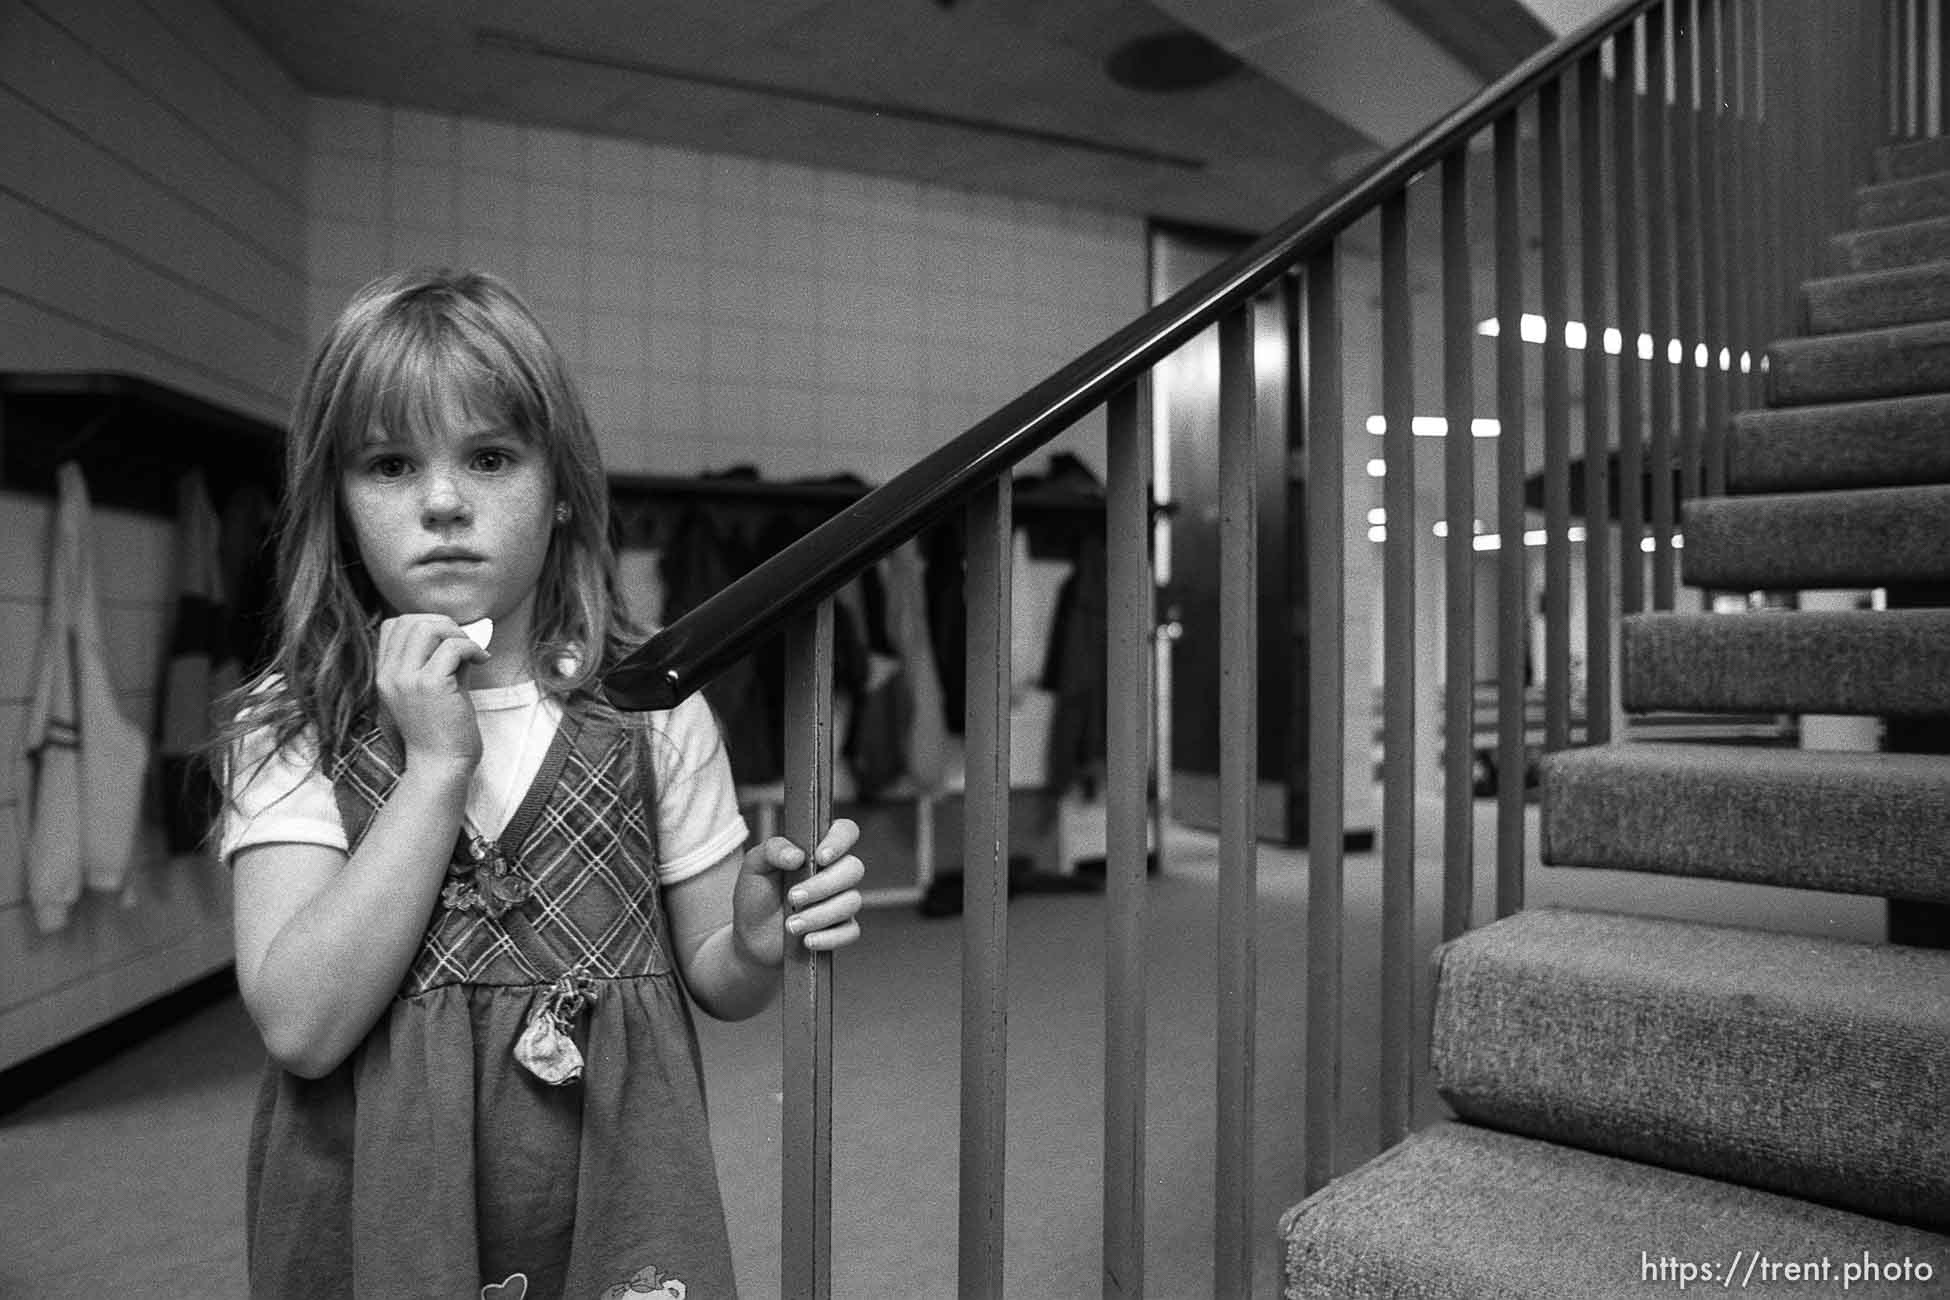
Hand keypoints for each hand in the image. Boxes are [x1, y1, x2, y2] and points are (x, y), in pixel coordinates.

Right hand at [374, 614, 489, 768]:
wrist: (440, 767)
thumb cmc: (441, 731)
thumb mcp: (433, 688)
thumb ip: (439, 660)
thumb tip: (462, 632)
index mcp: (384, 675)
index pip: (392, 626)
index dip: (423, 622)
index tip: (448, 638)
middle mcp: (389, 675)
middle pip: (409, 621)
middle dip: (444, 624)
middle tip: (465, 643)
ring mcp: (406, 679)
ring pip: (428, 628)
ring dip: (457, 634)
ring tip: (473, 652)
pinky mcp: (429, 686)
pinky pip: (452, 647)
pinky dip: (472, 647)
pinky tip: (483, 660)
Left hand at [733, 819, 865, 966]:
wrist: (750, 937)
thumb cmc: (755, 896)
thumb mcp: (754, 867)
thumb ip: (772, 850)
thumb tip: (796, 855)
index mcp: (817, 850)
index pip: (845, 831)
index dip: (840, 841)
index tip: (820, 858)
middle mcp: (834, 873)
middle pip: (853, 869)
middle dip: (823, 885)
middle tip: (792, 897)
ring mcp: (840, 901)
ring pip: (852, 902)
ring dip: (820, 915)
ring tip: (791, 925)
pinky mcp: (840, 929)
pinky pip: (850, 931)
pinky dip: (829, 937)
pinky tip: (807, 940)